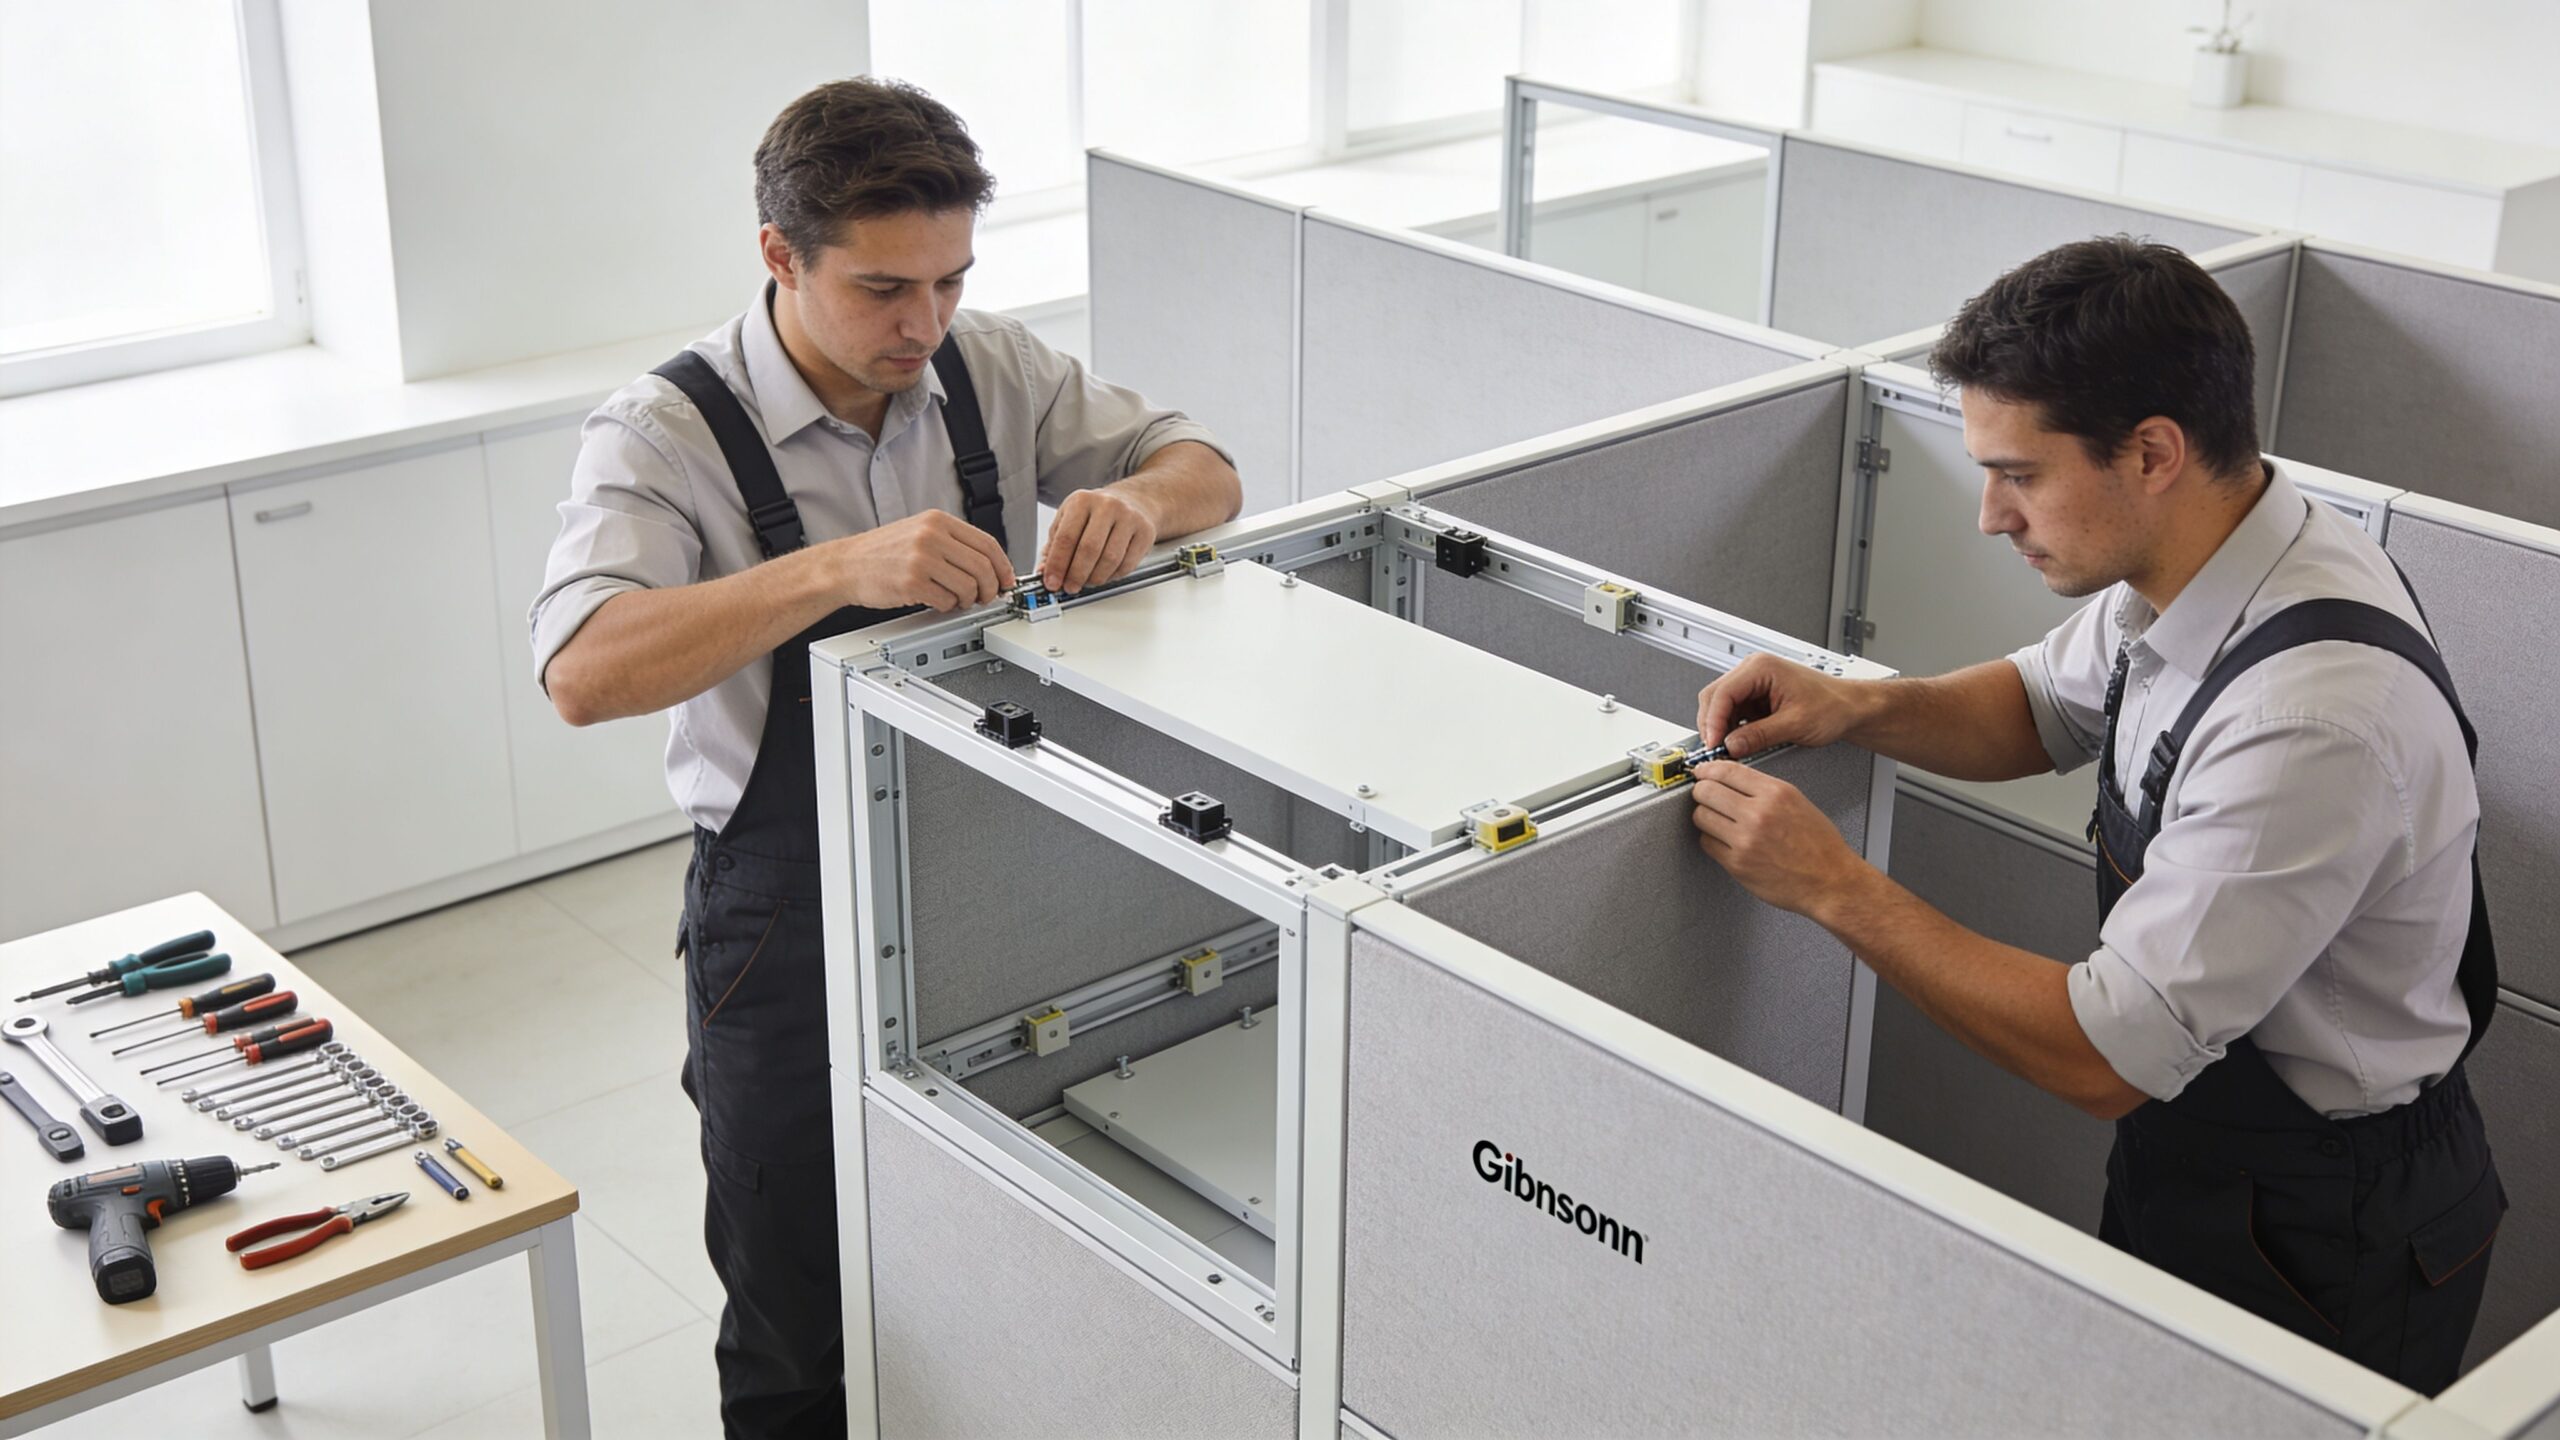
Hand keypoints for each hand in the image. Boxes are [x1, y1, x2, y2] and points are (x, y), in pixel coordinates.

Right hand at [823, 508, 1013, 612]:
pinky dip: (947, 606)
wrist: (845, 565)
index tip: (1007, 580)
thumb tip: (989, 565)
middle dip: (990, 588)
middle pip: (983, 567)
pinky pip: (947, 601)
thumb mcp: (919, 532)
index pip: (987, 543)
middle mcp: (931, 536)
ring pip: (969, 586)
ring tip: (958, 600)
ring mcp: (921, 559)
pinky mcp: (912, 582)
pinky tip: (938, 602)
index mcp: (937, 520)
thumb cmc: (881, 552)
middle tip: (986, 597)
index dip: (1003, 566)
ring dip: (969, 600)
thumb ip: (952, 543)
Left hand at [1040, 487, 1159, 593]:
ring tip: (1087, 581)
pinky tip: (1105, 574)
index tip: (1052, 582)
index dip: (1057, 564)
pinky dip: (1113, 576)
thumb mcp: (1070, 520)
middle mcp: (1106, 506)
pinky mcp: (1145, 532)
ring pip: (1110, 559)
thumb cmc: (1097, 513)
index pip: (1066, 537)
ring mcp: (1128, 517)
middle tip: (1070, 586)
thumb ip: (1054, 546)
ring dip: (1095, 578)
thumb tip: (1044, 571)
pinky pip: (1127, 564)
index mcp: (1082, 501)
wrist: (1132, 502)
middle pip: (1089, 549)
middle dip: (1076, 574)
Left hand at [1689, 761, 1864, 915]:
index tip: (1702, 772)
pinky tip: (1725, 840)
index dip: (1707, 770)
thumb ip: (1764, 789)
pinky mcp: (1737, 864)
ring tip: (1717, 820)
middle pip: (1706, 791)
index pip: (1726, 770)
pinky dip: (1712, 840)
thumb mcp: (1797, 802)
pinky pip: (1707, 843)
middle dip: (1702, 792)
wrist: (1831, 881)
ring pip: (1702, 817)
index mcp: (1776, 793)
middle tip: (1705, 796)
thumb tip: (1731, 780)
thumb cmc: (1820, 846)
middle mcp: (1759, 814)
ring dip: (1705, 817)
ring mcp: (1746, 840)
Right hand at [1695, 654, 1865, 758]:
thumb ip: (1759, 735)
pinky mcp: (1756, 698)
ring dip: (1722, 729)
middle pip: (1715, 697)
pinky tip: (1739, 743)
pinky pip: (1734, 714)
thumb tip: (1731, 745)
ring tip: (1729, 750)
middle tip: (1716, 750)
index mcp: (1762, 668)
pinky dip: (1732, 730)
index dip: (1713, 721)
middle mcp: (1754, 671)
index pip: (1722, 692)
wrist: (1851, 707)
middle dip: (1713, 725)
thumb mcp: (1795, 724)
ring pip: (1721, 706)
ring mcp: (1754, 684)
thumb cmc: (1833, 706)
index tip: (1713, 744)